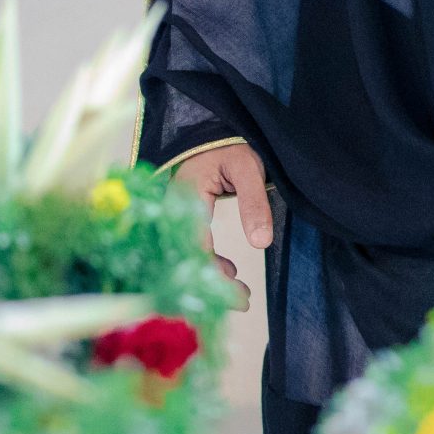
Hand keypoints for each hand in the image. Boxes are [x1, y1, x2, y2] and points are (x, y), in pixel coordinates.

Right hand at [174, 141, 269, 308]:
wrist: (215, 132)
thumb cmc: (231, 146)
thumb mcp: (248, 168)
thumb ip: (254, 202)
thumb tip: (261, 243)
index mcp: (185, 196)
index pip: (195, 246)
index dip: (215, 275)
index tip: (240, 295)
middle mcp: (172, 210)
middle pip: (184, 259)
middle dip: (210, 285)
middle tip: (242, 301)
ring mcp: (173, 216)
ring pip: (184, 257)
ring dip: (208, 278)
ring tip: (239, 293)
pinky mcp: (180, 220)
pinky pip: (187, 249)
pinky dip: (206, 265)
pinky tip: (226, 271)